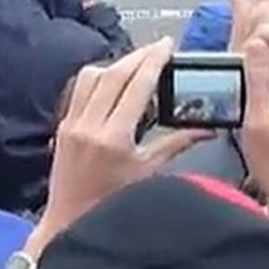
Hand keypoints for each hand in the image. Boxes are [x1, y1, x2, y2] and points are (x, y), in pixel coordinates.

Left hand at [32, 38, 211, 250]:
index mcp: (113, 137)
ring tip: (137, 62)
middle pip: (114, 74)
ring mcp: (72, 123)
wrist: (70, 222)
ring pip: (92, 76)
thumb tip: (205, 128)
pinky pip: (79, 88)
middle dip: (138, 56)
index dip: (153, 61)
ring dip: (116, 63)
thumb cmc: (111, 204)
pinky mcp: (63, 125)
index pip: (136, 85)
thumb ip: (177, 144)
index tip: (166, 46)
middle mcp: (89, 125)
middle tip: (158, 48)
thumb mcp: (148, 173)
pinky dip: (98, 76)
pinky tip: (113, 79)